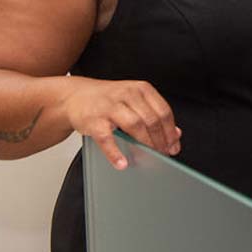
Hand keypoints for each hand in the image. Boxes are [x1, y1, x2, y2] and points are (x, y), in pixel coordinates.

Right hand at [62, 76, 180, 168]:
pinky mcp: (94, 120)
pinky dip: (115, 152)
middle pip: (151, 119)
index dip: (171, 131)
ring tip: (150, 157)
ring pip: (134, 125)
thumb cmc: (108, 100)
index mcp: (141, 89)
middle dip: (161, 140)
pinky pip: (107, 138)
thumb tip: (176, 134)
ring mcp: (110, 107)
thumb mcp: (134, 100)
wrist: (75, 96)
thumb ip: (154, 114)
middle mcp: (127, 94)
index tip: (174, 145)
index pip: (163, 111)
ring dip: (145, 144)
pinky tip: (122, 162)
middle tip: (164, 153)